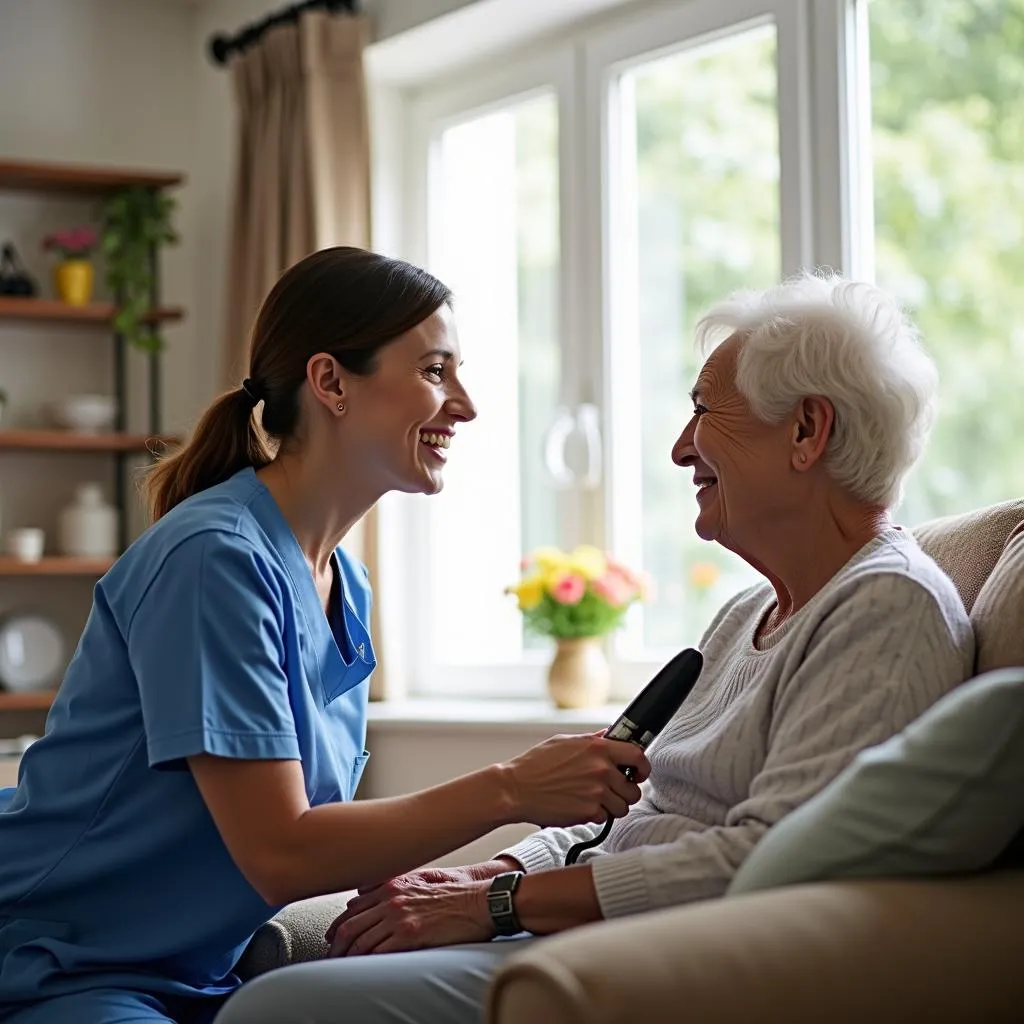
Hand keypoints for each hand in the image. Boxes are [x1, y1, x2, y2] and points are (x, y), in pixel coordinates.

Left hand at [325, 867, 493, 956]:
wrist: (478, 901)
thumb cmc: (454, 892)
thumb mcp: (420, 878)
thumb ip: (394, 885)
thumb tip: (367, 892)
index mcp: (391, 886)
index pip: (353, 908)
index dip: (338, 925)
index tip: (332, 938)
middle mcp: (391, 900)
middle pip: (350, 926)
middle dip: (336, 946)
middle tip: (331, 959)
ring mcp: (399, 917)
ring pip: (361, 942)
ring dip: (348, 958)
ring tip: (342, 970)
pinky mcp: (410, 935)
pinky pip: (378, 953)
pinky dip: (366, 964)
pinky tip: (362, 971)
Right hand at [501, 732, 648, 827]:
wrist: (516, 789)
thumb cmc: (536, 764)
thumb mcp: (565, 741)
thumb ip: (593, 740)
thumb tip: (610, 736)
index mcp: (597, 748)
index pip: (637, 756)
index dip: (643, 767)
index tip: (638, 772)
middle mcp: (600, 769)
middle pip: (634, 788)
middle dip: (625, 792)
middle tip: (612, 791)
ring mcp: (596, 792)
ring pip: (623, 806)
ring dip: (613, 806)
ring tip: (595, 800)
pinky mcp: (588, 812)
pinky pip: (605, 817)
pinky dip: (597, 815)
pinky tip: (581, 806)